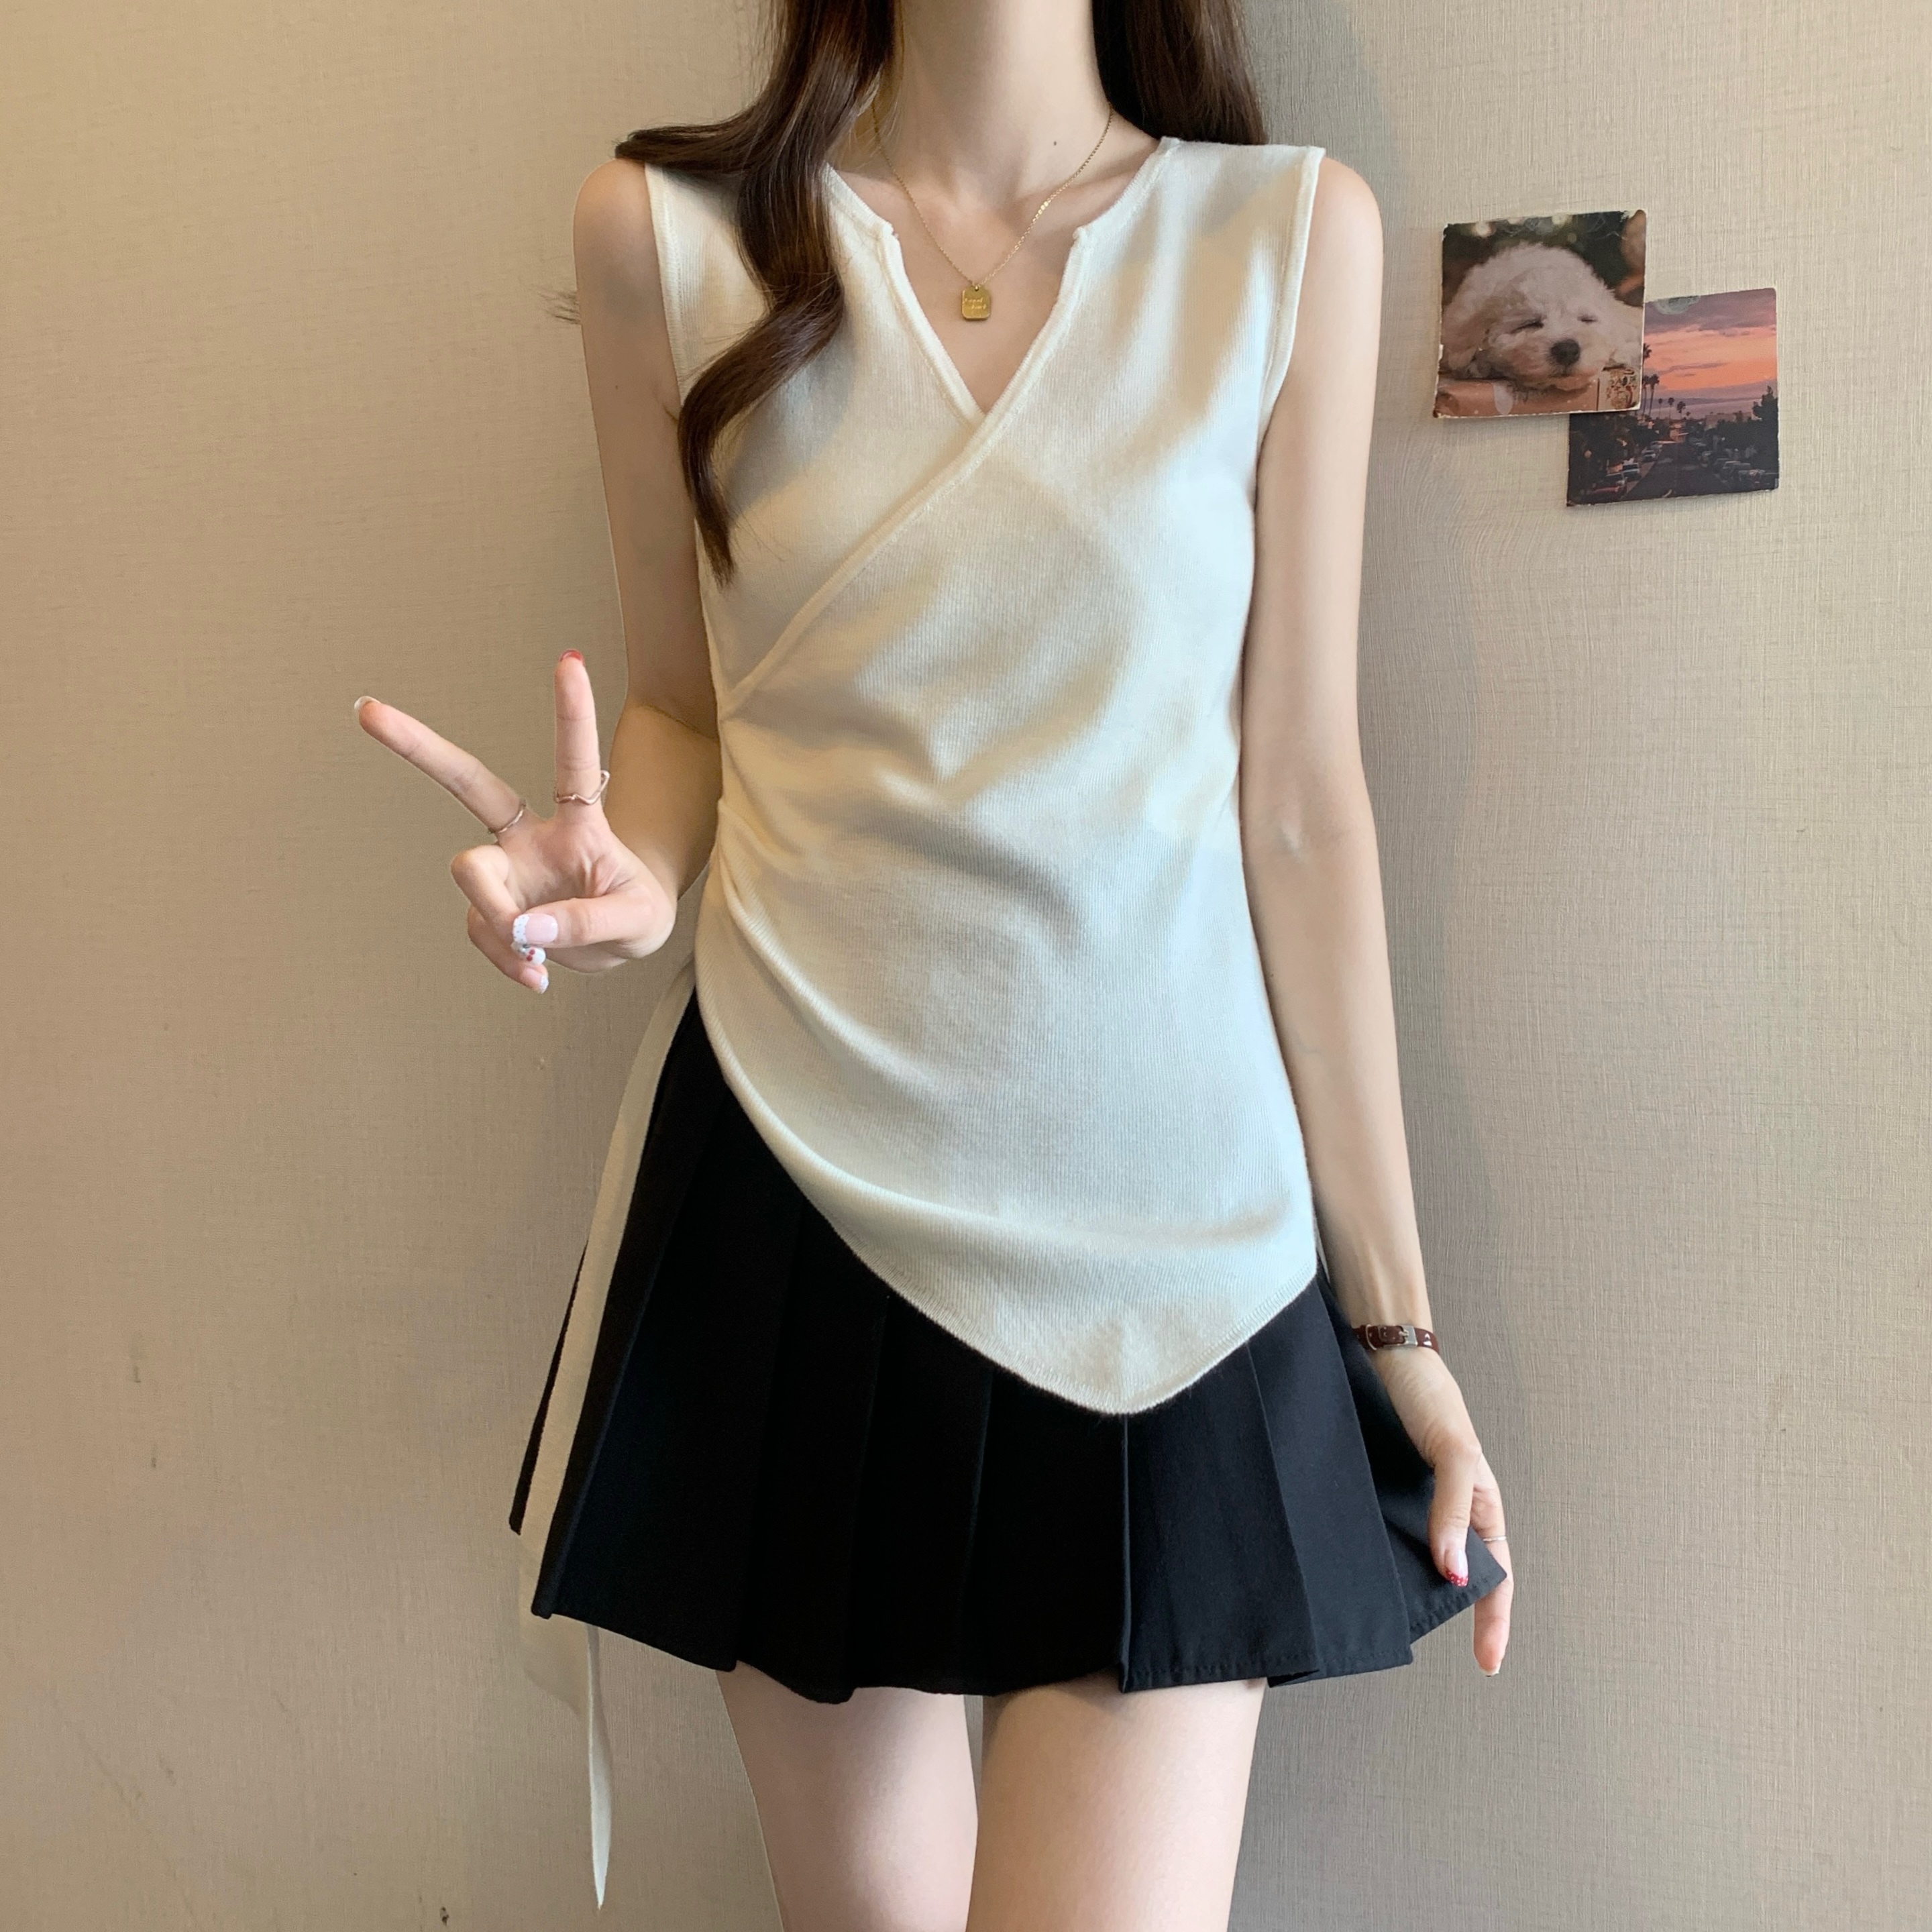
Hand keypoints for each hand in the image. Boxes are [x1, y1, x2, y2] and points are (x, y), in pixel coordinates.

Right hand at [353, 649, 675, 990]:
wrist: (623, 942)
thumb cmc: (638, 912)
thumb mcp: (638, 922)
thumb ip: (586, 923)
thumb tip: (524, 929)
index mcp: (579, 822)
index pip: (573, 762)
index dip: (571, 713)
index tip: (569, 659)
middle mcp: (531, 834)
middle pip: (469, 782)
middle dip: (419, 746)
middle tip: (366, 710)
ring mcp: (507, 869)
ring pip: (471, 879)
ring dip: (498, 926)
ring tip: (536, 960)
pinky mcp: (494, 906)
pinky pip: (484, 933)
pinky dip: (507, 959)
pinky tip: (535, 974)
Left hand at [1367, 1344, 1513, 1675]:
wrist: (1380, 1350)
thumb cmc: (1429, 1395)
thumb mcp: (1453, 1451)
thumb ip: (1453, 1509)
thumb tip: (1454, 1574)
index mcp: (1479, 1504)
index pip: (1494, 1576)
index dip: (1493, 1621)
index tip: (1487, 1664)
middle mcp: (1447, 1507)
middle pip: (1454, 1572)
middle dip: (1446, 1610)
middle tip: (1420, 1642)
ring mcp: (1412, 1500)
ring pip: (1416, 1556)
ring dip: (1407, 1585)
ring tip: (1386, 1618)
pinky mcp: (1379, 1488)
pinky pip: (1382, 1532)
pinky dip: (1376, 1555)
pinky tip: (1357, 1571)